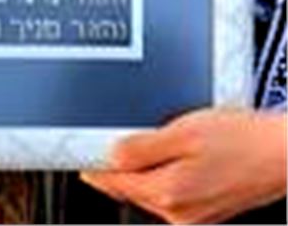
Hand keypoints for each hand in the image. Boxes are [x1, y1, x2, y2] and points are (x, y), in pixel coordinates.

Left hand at [81, 108, 286, 223]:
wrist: (281, 154)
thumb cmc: (242, 139)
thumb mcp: (184, 131)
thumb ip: (142, 147)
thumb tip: (109, 155)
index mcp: (168, 192)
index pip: (113, 182)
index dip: (93, 164)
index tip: (79, 153)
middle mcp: (179, 212)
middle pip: (130, 188)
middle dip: (116, 166)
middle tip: (105, 139)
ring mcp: (194, 215)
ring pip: (150, 191)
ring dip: (140, 170)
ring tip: (144, 141)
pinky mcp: (207, 211)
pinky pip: (171, 193)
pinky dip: (163, 175)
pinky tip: (172, 155)